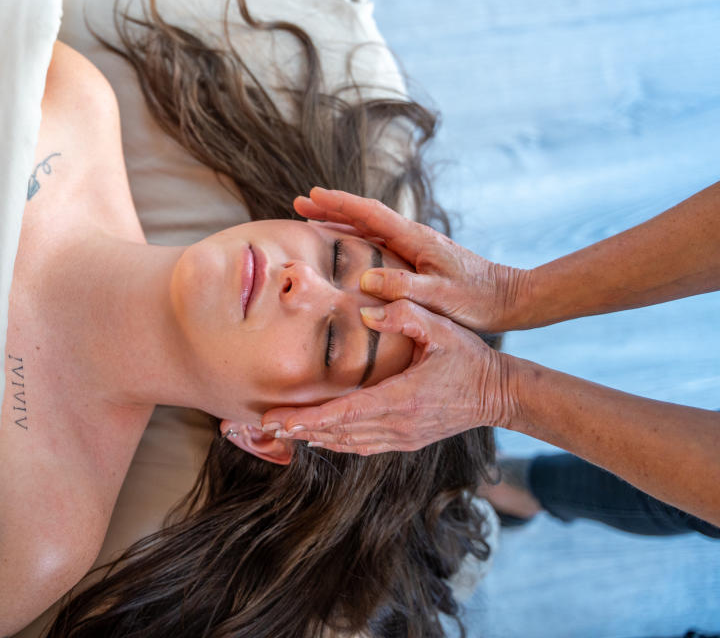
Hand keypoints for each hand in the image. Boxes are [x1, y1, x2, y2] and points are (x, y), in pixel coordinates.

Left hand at [261, 300, 513, 454]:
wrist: (500, 393)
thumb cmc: (470, 357)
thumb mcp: (442, 328)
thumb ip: (405, 315)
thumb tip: (367, 313)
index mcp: (402, 400)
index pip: (344, 414)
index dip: (307, 419)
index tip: (276, 420)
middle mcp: (398, 426)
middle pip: (336, 434)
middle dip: (296, 431)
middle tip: (258, 426)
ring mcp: (402, 438)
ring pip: (346, 444)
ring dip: (311, 439)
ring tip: (276, 433)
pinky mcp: (406, 441)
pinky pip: (362, 446)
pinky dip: (334, 443)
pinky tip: (314, 438)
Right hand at [294, 186, 527, 331]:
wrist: (510, 299)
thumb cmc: (478, 300)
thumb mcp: (439, 295)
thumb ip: (403, 287)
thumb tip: (365, 279)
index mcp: (416, 238)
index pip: (369, 213)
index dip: (338, 204)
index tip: (310, 195)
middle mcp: (413, 236)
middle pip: (364, 215)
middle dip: (330, 208)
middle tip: (298, 203)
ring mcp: (415, 246)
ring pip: (368, 228)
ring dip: (339, 222)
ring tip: (311, 220)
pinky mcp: (418, 259)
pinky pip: (377, 243)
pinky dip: (354, 238)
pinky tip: (344, 246)